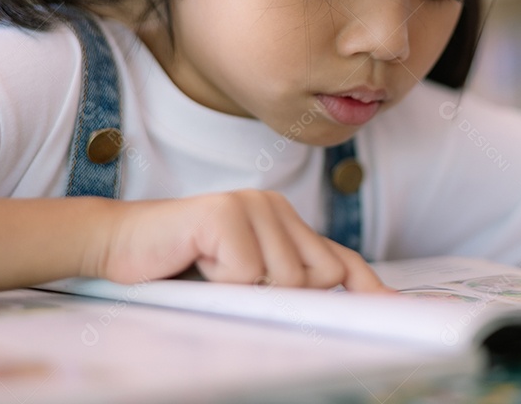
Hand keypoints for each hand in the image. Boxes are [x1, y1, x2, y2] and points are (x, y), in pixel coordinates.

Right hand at [92, 189, 388, 291]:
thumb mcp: (244, 280)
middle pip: (317, 277)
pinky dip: (220, 282)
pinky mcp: (225, 213)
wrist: (119, 247)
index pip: (340, 262)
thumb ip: (286, 286)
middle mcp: (276, 207)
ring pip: (284, 280)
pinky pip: (247, 274)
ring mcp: (252, 206)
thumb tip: (336, 306)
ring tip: (210, 272)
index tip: (401, 313)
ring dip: (244, 292)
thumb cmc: (181, 268)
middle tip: (233, 285)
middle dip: (282, 297)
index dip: (369, 290)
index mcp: (286, 222)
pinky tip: (197, 263)